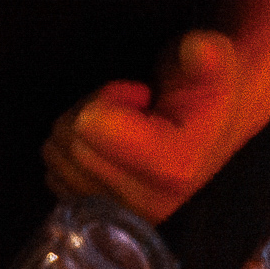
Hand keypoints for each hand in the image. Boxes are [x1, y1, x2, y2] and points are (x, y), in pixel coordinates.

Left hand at [41, 31, 248, 223]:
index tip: (140, 92)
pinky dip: (70, 152)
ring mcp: (124, 217)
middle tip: (128, 103)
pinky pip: (54, 175)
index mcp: (176, 167)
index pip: (93, 128)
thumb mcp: (215, 62)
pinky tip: (104, 145)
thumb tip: (199, 50)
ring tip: (118, 123)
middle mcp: (150, 205)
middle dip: (91, 108)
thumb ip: (207, 55)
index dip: (108, 96)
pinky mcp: (102, 219)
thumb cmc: (207, 89)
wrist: (213, 125)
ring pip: (58, 156)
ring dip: (79, 128)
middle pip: (75, 141)